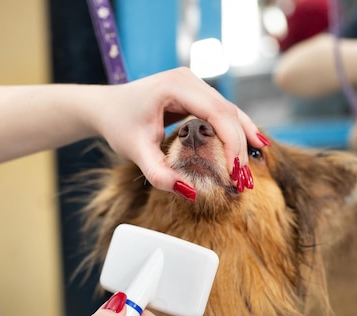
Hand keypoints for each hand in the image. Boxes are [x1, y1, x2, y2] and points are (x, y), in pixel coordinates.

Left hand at [95, 67, 265, 194]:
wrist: (105, 107)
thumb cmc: (118, 124)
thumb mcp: (135, 151)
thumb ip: (159, 174)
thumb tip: (190, 193)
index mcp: (176, 86)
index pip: (217, 113)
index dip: (232, 143)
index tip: (235, 172)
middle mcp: (190, 80)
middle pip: (229, 113)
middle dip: (240, 147)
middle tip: (244, 180)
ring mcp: (195, 85)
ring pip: (230, 112)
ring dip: (242, 141)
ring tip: (247, 171)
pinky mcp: (196, 95)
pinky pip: (223, 113)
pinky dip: (235, 132)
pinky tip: (251, 149)